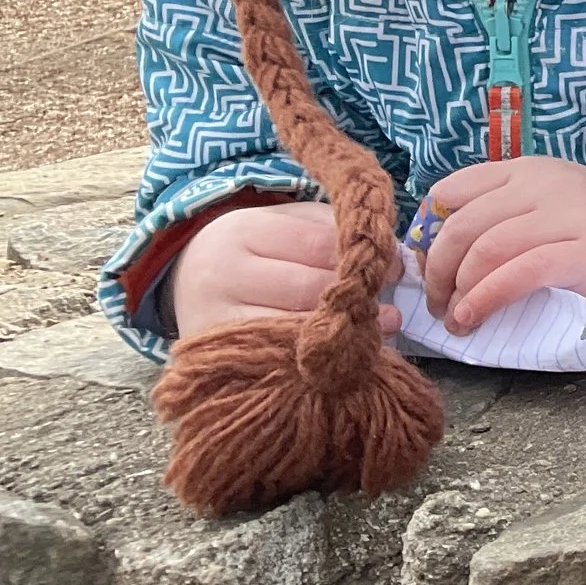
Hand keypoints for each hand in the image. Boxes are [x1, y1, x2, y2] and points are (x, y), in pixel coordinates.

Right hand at [172, 201, 402, 341]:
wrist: (191, 280)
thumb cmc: (259, 250)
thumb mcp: (288, 225)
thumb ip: (336, 233)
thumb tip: (393, 260)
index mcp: (244, 230)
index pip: (317, 243)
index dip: (363, 257)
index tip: (395, 270)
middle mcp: (221, 273)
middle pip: (308, 288)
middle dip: (354, 298)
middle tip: (388, 309)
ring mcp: (215, 318)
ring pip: (295, 329)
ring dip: (339, 333)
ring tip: (370, 333)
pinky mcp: (217, 357)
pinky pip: (278, 359)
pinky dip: (313, 359)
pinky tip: (338, 357)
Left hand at [419, 157, 585, 333]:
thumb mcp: (547, 204)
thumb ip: (503, 212)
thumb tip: (436, 248)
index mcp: (527, 171)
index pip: (453, 190)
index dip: (427, 231)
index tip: (424, 265)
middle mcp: (542, 186)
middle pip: (463, 225)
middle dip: (436, 269)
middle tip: (433, 302)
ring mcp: (565, 217)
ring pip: (485, 248)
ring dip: (456, 289)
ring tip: (454, 318)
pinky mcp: (583, 254)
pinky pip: (518, 274)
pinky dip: (485, 298)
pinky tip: (472, 317)